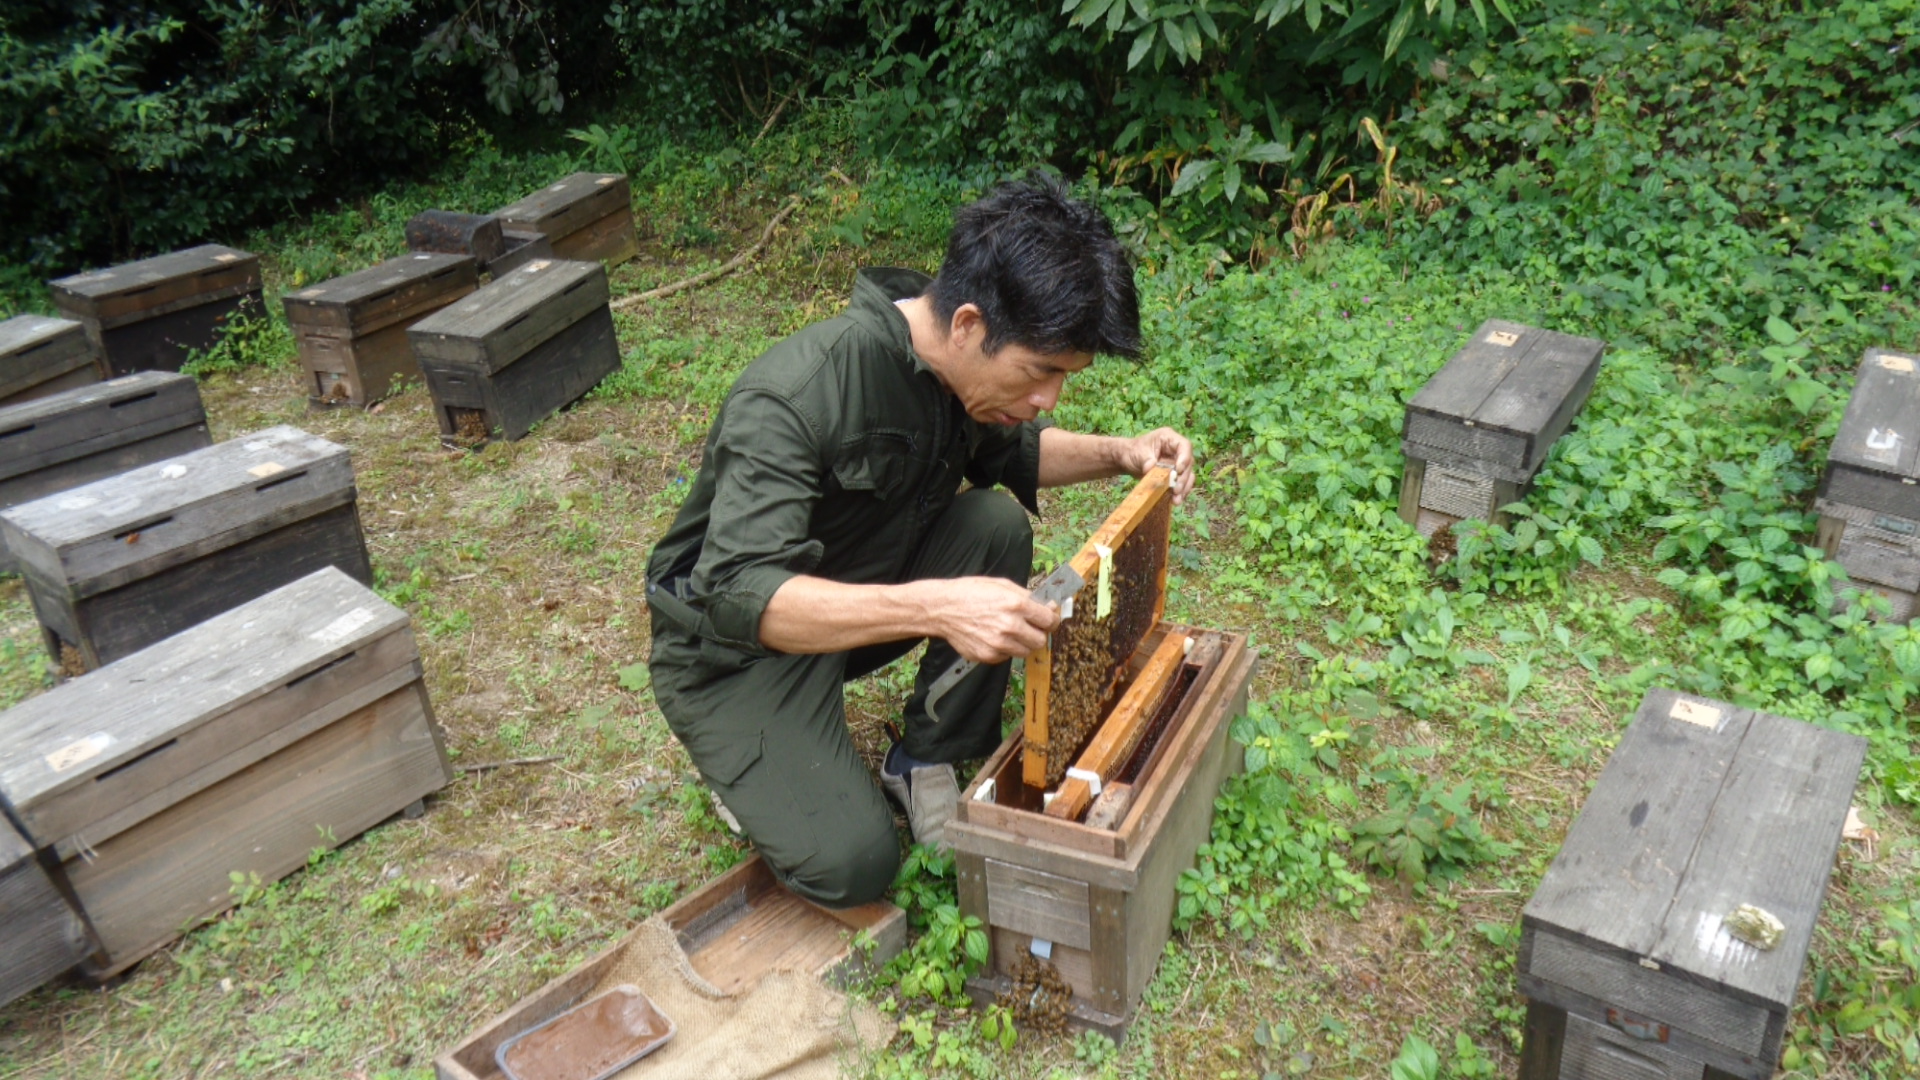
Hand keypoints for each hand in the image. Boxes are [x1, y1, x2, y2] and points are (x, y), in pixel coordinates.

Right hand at [927, 577, 1061, 663]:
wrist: (942, 608)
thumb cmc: (970, 592)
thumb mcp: (1002, 584)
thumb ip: (1027, 596)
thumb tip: (1048, 607)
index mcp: (1016, 605)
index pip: (1049, 621)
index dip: (1052, 620)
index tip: (1049, 619)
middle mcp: (1009, 626)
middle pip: (1040, 640)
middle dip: (1038, 633)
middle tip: (1029, 626)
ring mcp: (998, 644)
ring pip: (1025, 651)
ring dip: (1021, 643)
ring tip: (1008, 631)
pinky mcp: (988, 656)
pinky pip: (1007, 657)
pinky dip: (1005, 649)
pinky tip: (993, 636)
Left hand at [1121, 427, 1195, 504]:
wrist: (1125, 459)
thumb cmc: (1131, 451)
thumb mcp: (1137, 454)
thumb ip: (1146, 460)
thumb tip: (1151, 468)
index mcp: (1169, 438)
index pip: (1184, 446)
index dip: (1185, 458)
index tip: (1178, 471)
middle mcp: (1176, 450)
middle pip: (1188, 463)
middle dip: (1183, 478)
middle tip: (1176, 490)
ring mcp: (1176, 462)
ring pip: (1187, 475)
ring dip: (1184, 488)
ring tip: (1176, 500)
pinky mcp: (1174, 474)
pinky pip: (1182, 483)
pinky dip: (1180, 492)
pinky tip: (1175, 501)